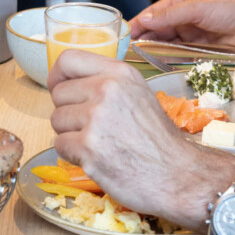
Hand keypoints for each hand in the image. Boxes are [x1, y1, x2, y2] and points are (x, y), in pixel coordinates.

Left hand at [48, 50, 204, 225]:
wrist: (177, 175)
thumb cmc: (158, 138)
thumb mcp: (138, 93)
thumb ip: (107, 82)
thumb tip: (71, 82)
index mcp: (119, 73)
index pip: (68, 59)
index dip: (58, 75)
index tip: (59, 87)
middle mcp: (106, 90)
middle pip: (58, 93)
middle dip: (68, 111)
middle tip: (89, 126)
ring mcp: (96, 119)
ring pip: (57, 120)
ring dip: (70, 134)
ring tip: (96, 143)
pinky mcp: (88, 148)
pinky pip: (59, 145)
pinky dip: (72, 154)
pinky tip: (95, 157)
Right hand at [129, 0, 234, 51]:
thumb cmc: (232, 7)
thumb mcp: (197, 8)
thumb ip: (170, 15)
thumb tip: (145, 20)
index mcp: (183, 0)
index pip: (155, 12)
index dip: (140, 22)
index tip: (125, 34)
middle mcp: (187, 15)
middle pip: (160, 28)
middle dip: (146, 38)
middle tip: (131, 50)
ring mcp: (195, 32)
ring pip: (170, 41)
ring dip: (157, 48)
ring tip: (142, 58)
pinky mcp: (203, 47)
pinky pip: (183, 52)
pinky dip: (172, 56)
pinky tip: (163, 62)